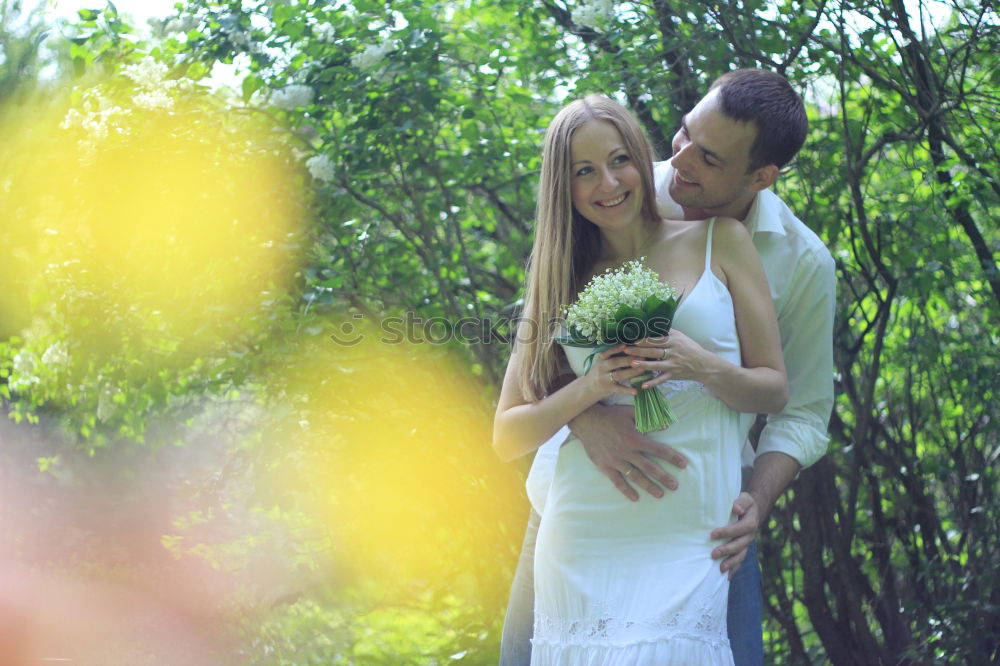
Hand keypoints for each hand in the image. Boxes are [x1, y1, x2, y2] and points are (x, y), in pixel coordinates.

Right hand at [570, 403, 686, 501]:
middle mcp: (627, 452)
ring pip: (635, 476)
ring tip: (660, 494)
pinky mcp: (605, 466)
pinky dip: (626, 490)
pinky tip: (635, 497)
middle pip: (650, 467)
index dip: (672, 457)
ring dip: (648, 486)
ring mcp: (616, 461)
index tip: (683, 464)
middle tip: (675, 486)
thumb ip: (647, 419)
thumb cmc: (611, 416)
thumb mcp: (630, 412)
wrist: (587, 421)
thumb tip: (667, 425)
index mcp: (635, 439)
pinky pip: (617, 481)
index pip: (658, 450)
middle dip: (664, 477)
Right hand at [587, 345, 645, 399]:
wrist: (588, 387)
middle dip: (629, 359)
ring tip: (643, 369)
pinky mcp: (608, 389)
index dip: (616, 349)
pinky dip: (627, 390)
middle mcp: (602, 368)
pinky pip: (619, 389)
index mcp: (601, 359)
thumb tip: (632, 347)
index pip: (608, 352)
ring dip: (631, 372)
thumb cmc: (600, 372)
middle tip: (643, 356)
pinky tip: (636, 391)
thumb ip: (614, 355)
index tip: (626, 345)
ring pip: (618, 374)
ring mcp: (604, 379)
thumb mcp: (603, 362)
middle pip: (615, 362)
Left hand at [623, 331, 712, 386]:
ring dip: (644, 365)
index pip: (656, 339)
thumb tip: (651, 325)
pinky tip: (643, 385)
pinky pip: (661, 379)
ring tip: (632, 364)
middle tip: (626, 349)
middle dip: (639, 350)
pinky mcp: (674, 375)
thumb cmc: (690, 348)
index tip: (632, 339)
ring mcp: (673, 364)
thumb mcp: (681, 337)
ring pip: (656, 364)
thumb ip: (667, 332)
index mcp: (674, 340)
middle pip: (653, 350)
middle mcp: (673, 352)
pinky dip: (652, 383)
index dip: (643, 339)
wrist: (704, 364)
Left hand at [710, 492, 759, 578]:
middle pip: (740, 545)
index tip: (713, 534)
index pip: (740, 529)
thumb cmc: (744, 503)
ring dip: (731, 563)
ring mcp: (747, 544)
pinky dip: (734, 569)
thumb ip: (741, 501)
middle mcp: (750, 536)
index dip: (728, 532)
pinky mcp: (743, 550)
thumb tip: (736, 508)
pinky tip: (726, 577)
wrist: (752, 511)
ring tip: (721, 568)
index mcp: (751, 523)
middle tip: (713, 554)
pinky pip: (740, 561)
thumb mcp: (744, 498)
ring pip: (741, 556)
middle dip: (727, 550)